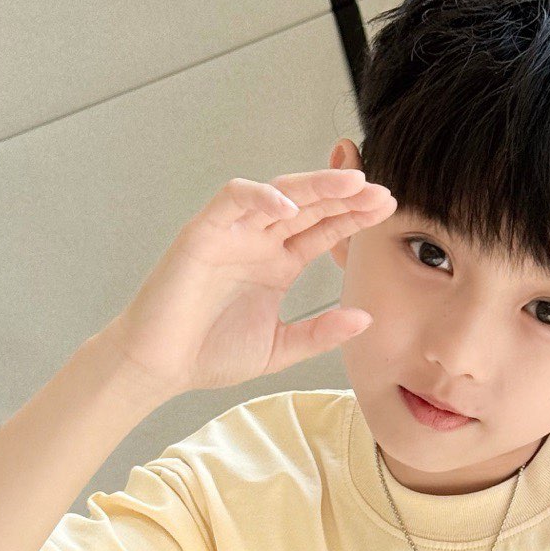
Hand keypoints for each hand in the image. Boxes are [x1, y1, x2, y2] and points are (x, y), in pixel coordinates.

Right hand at [102, 170, 396, 398]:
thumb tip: (365, 318)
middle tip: (382, 191)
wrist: (161, 367)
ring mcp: (232, 233)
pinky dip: (260, 196)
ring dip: (314, 185)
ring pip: (278, 193)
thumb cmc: (211, 354)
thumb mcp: (281, 348)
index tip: (388, 212)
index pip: (324, 231)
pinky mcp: (203, 232)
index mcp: (278, 263)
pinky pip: (233, 199)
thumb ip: (320, 333)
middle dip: (346, 196)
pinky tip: (290, 205)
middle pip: (310, 205)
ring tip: (350, 183)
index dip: (355, 218)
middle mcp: (259, 241)